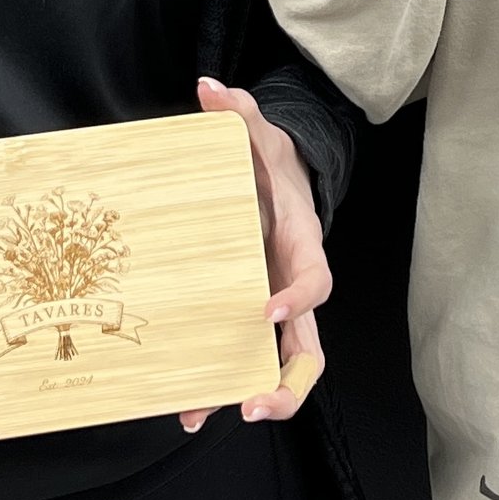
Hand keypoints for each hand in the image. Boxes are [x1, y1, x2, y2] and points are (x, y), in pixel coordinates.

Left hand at [185, 79, 330, 428]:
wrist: (278, 183)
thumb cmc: (270, 164)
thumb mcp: (260, 135)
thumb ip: (239, 113)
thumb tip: (210, 87)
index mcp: (301, 245)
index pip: (315, 280)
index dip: (298, 298)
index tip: (266, 309)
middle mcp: (293, 286)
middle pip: (309, 349)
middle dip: (287, 381)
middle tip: (256, 402)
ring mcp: (273, 309)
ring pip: (279, 367)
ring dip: (252, 395)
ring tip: (209, 412)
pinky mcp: (247, 319)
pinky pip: (242, 361)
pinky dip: (218, 386)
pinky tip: (183, 406)